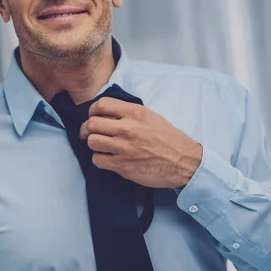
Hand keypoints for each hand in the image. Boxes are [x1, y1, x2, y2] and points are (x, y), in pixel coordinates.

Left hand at [79, 97, 202, 188]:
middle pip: (92, 124)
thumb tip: (107, 114)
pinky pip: (98, 160)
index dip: (92, 111)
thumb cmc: (168, 140)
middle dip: (87, 129)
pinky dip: (99, 159)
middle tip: (88, 133)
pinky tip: (107, 159)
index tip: (93, 117)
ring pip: (92, 142)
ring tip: (101, 146)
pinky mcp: (122, 165)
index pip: (101, 105)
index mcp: (135, 113)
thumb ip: (129, 114)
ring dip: (94, 144)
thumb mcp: (151, 117)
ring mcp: (124, 148)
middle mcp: (128, 129)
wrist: (183, 162)